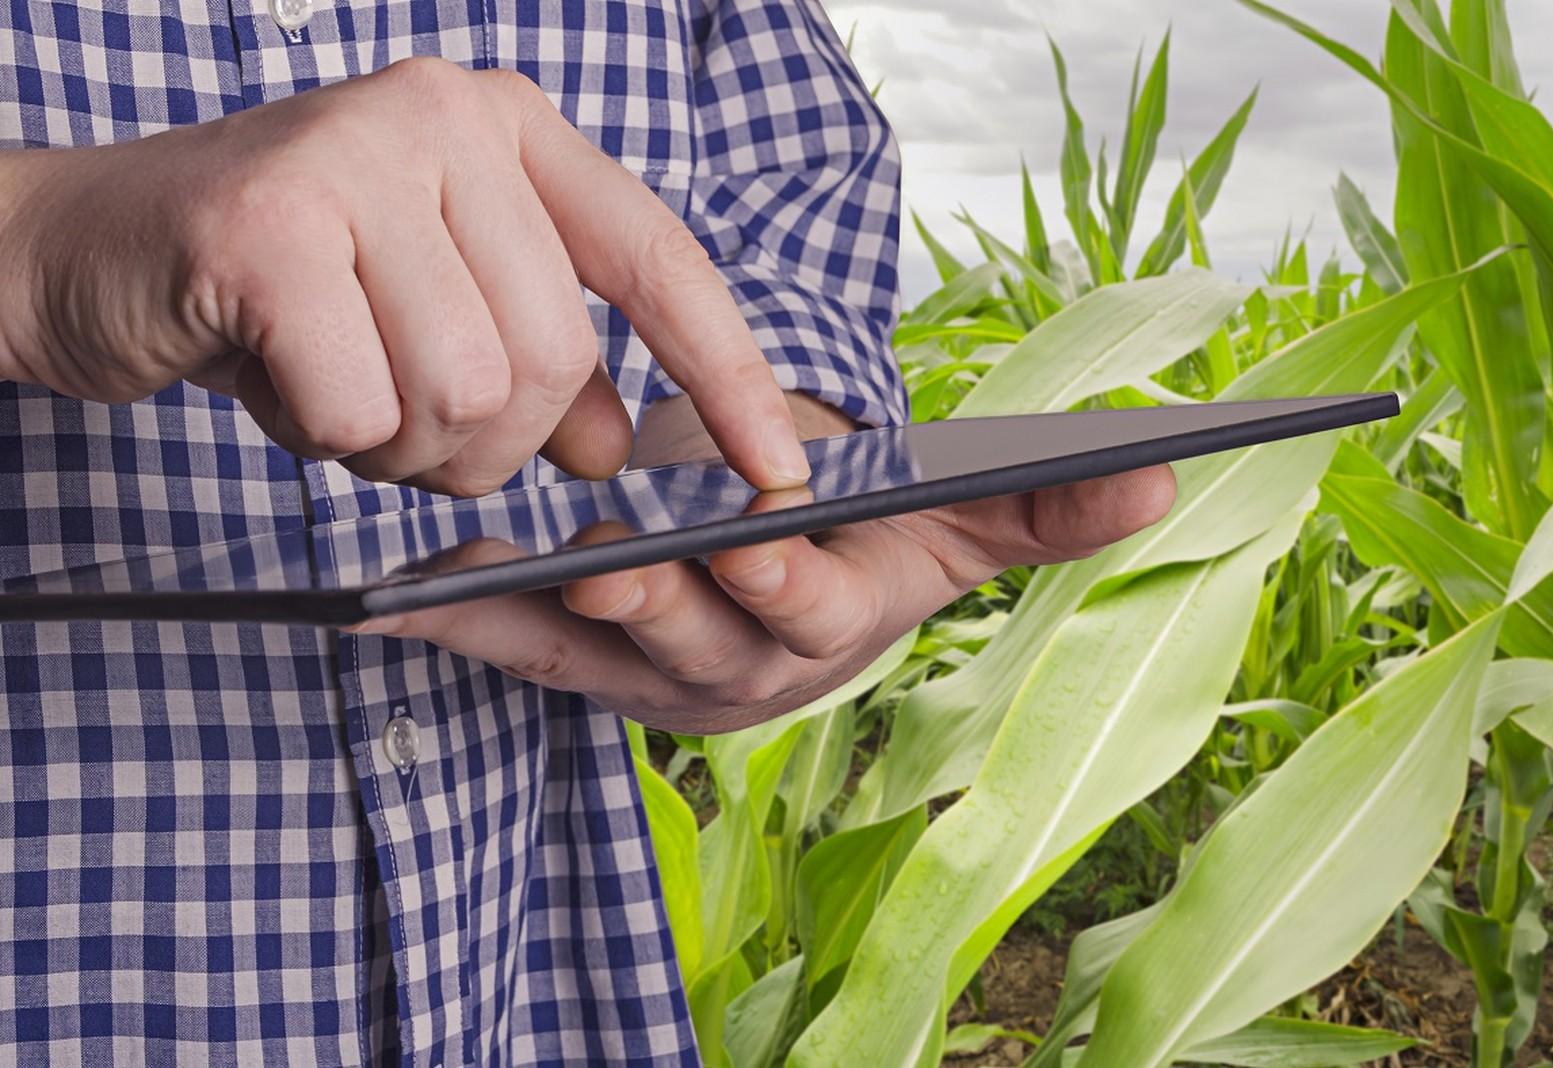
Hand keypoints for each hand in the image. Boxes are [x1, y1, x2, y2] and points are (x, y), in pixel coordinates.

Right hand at [0, 58, 809, 495]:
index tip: (776, 471)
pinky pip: (363, 407)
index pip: (657, 259)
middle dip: (485, 441)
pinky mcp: (266, 221)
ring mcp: (354, 154)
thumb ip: (538, 369)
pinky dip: (326, 436)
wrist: (87, 252)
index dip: (726, 374)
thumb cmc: (279, 292)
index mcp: (507, 130)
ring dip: (402, 444)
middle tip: (404, 424)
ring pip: (465, 393)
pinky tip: (280, 385)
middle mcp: (443, 117)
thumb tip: (618, 445)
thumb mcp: (431, 316)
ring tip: (336, 392)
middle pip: (551, 360)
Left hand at [351, 395, 1177, 733]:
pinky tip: (414, 591)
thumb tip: (1168, 474)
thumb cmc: (870, 534)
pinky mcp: (583, 663)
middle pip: (698, 646)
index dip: (789, 585)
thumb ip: (1047, 502)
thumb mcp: (956, 513)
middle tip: (609, 566)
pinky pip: (520, 650)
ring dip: (540, 620)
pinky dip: (466, 624)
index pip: (813, 615)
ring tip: (483, 572)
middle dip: (659, 609)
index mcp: (829, 626)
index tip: (758, 542)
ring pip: (598, 657)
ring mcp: (655, 673)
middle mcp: (741, 668)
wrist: (783, 567)